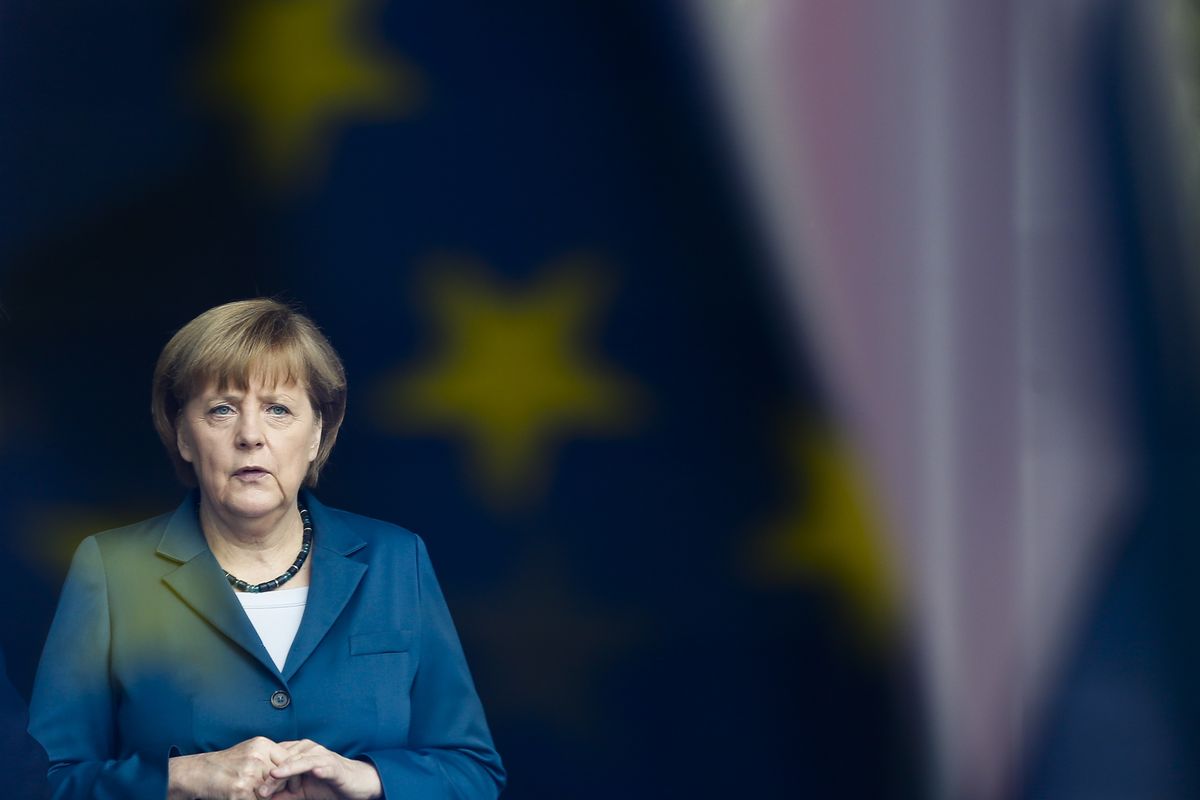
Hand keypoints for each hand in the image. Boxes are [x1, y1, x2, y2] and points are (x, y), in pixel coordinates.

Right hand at [168, 736, 290, 799]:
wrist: (199, 773)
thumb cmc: (226, 764)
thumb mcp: (250, 751)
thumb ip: (270, 757)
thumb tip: (294, 767)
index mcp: (262, 745)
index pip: (288, 760)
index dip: (294, 773)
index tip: (295, 782)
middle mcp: (256, 756)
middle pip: (281, 777)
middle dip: (281, 788)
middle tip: (283, 793)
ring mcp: (248, 773)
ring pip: (270, 791)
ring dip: (267, 797)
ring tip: (256, 793)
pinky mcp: (240, 790)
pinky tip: (246, 797)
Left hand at [265, 739, 382, 799]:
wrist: (354, 784)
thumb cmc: (326, 785)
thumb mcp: (299, 792)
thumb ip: (282, 793)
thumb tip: (261, 798)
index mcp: (299, 752)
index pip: (276, 758)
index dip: (264, 772)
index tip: (252, 788)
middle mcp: (309, 749)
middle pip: (285, 760)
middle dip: (271, 776)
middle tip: (259, 791)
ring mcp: (321, 756)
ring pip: (299, 762)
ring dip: (286, 772)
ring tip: (273, 778)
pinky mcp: (333, 765)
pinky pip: (321, 765)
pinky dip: (314, 767)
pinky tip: (311, 772)